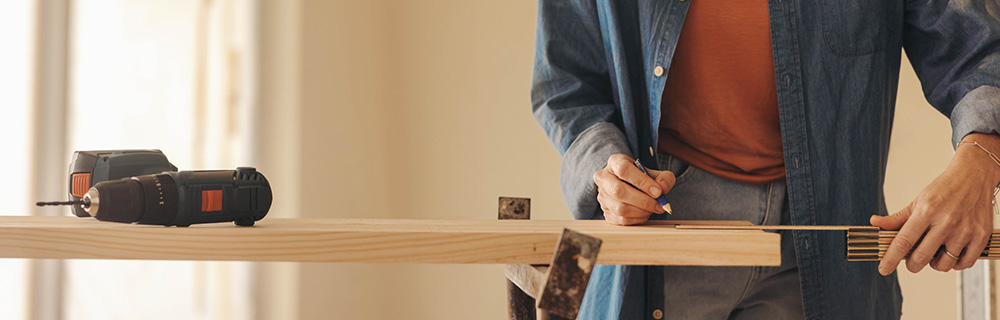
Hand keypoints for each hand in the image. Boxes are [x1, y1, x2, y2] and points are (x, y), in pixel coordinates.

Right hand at [593, 154, 675, 224]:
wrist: (630, 186)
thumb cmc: (641, 178)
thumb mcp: (654, 173)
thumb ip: (664, 178)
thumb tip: (663, 189)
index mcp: (615, 162)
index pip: (623, 169)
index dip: (642, 181)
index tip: (658, 191)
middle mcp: (604, 178)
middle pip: (618, 191)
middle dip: (643, 201)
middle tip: (659, 205)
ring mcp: (602, 196)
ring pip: (620, 208)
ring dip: (641, 212)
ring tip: (653, 209)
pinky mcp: (606, 212)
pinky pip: (621, 220)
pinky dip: (637, 219)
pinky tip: (645, 214)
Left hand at [871, 133, 999, 274]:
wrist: (974, 176)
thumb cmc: (945, 189)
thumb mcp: (918, 201)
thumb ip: (897, 217)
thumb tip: (875, 223)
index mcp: (926, 212)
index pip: (903, 241)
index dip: (891, 258)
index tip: (884, 269)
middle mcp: (946, 222)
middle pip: (921, 257)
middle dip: (912, 265)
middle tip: (911, 261)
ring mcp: (965, 230)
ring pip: (943, 264)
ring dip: (934, 264)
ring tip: (933, 253)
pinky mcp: (981, 236)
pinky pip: (965, 263)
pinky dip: (955, 264)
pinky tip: (950, 255)